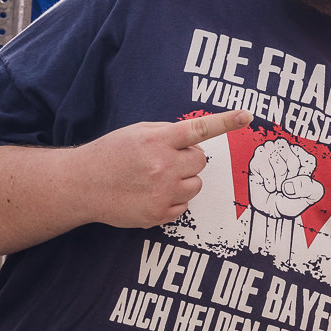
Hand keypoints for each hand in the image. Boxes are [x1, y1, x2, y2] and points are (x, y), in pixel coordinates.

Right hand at [72, 109, 253, 231]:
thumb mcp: (137, 132)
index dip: (226, 122)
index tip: (247, 116)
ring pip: (196, 184)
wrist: (82, 185)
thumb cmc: (111, 154)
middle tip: (163, 161)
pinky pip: (185, 204)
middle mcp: (162, 165)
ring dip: (183, 180)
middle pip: (201, 161)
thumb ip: (167, 133)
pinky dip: (174, 199)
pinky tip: (151, 194)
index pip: (199, 129)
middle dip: (187, 160)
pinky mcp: (159, 214)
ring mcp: (162, 192)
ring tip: (156, 178)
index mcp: (157, 140)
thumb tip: (195, 139)